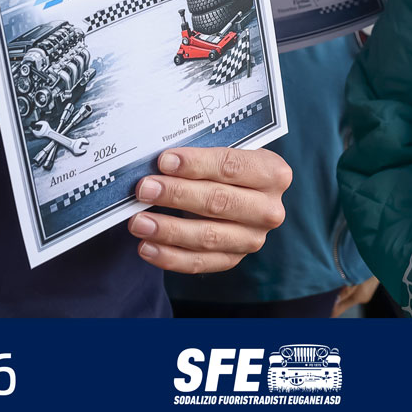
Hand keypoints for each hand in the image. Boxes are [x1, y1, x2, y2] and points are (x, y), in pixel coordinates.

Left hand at [127, 146, 291, 273]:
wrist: (246, 193)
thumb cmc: (230, 166)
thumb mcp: (228, 150)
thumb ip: (202, 152)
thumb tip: (160, 159)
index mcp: (273, 173)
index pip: (231, 166)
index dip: (196, 164)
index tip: (164, 161)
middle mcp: (269, 209)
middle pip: (218, 202)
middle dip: (176, 195)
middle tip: (144, 189)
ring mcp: (253, 238)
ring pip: (207, 236)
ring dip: (168, 230)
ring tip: (138, 222)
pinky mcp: (234, 259)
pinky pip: (199, 262)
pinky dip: (170, 256)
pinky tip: (147, 247)